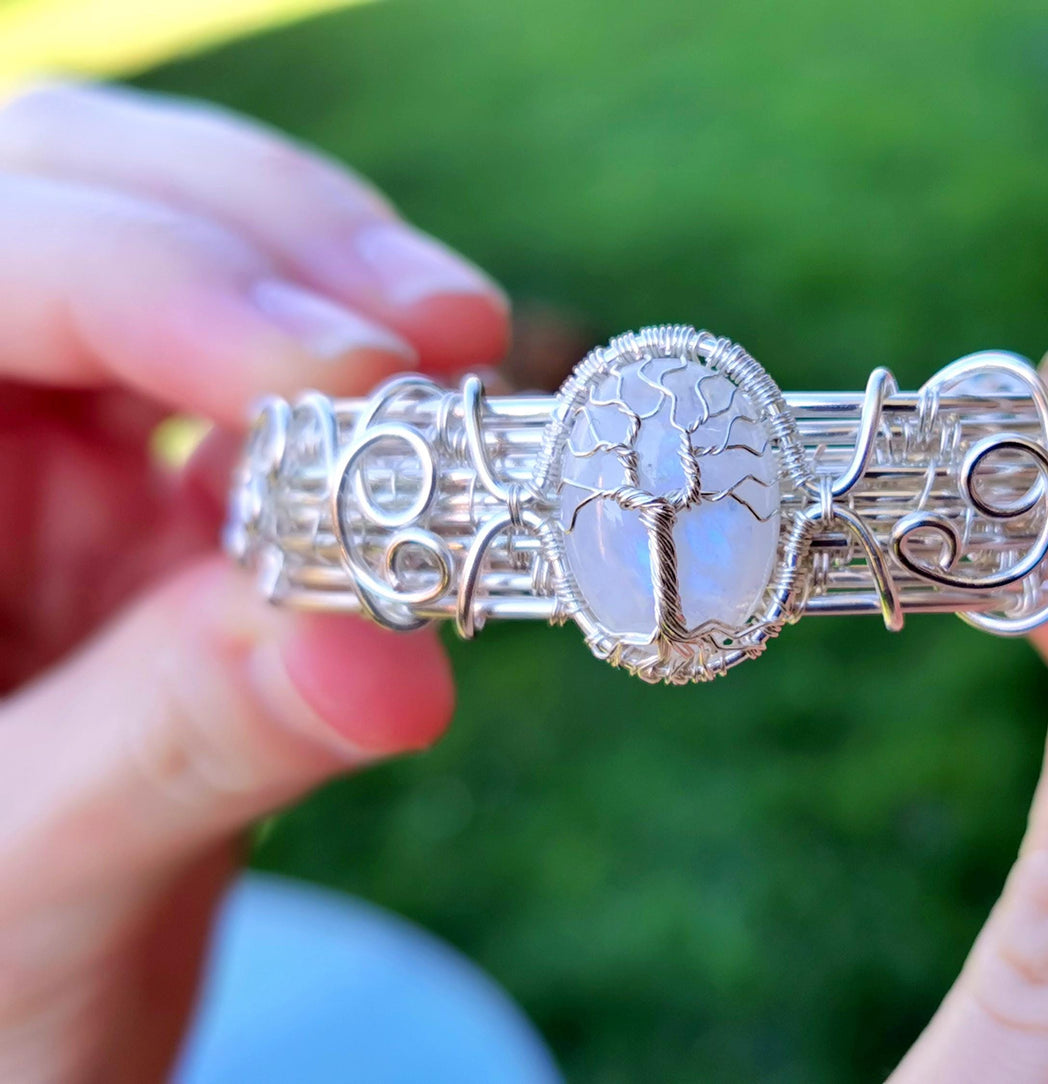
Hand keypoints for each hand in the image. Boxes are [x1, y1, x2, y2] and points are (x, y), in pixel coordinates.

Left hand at [0, 82, 507, 1080]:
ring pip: (186, 254)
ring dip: (342, 299)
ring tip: (464, 374)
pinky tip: (446, 447)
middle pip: (79, 203)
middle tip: (447, 335)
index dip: (162, 289)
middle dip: (272, 250)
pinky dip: (376, 402)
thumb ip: (180, 750)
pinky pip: (274, 386)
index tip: (352, 375)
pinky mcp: (157, 483)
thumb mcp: (24, 890)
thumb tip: (388, 661)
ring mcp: (41, 437)